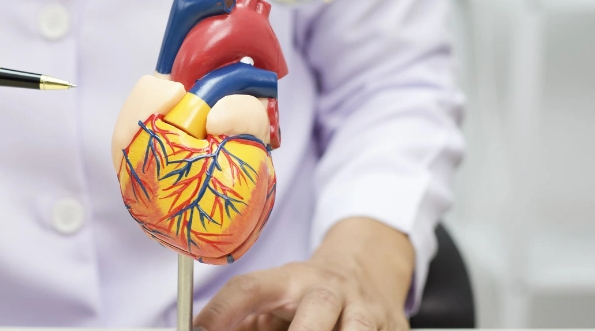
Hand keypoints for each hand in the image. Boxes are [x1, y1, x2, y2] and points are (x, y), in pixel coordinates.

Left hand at [193, 218, 413, 330]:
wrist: (367, 269)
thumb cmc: (306, 296)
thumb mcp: (273, 300)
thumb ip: (242, 321)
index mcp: (289, 280)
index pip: (250, 288)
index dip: (223, 309)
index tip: (200, 329)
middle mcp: (328, 289)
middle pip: (315, 308)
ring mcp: (365, 308)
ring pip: (355, 329)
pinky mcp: (394, 327)